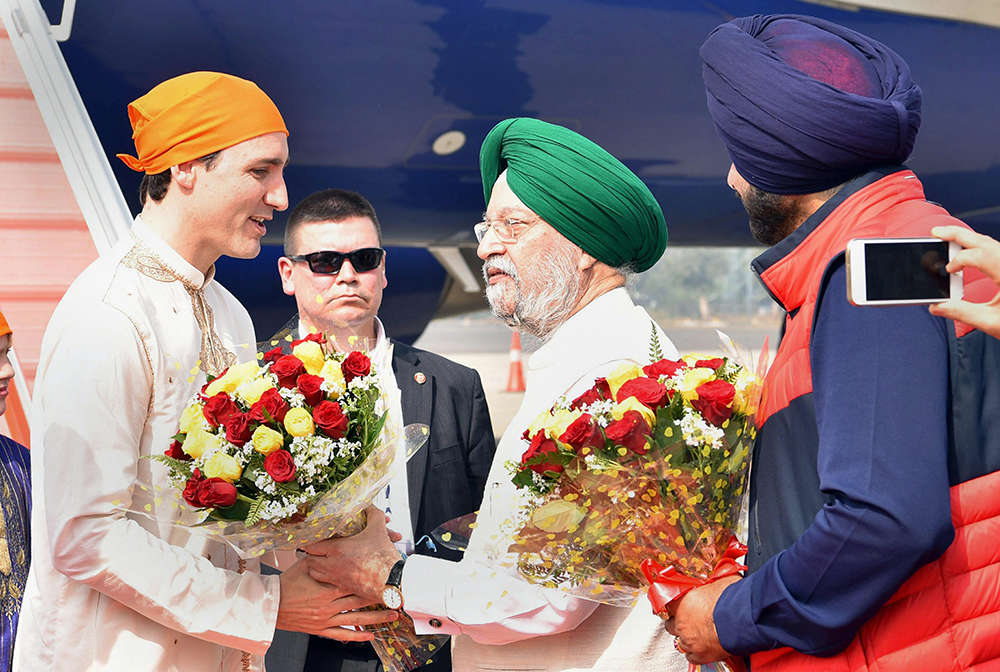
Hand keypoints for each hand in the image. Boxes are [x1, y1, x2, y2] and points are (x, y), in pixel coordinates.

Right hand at [276, 558, 398, 639]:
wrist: (270, 606)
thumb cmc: (287, 583)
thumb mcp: (304, 565)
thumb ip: (322, 554)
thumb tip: (334, 537)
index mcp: (327, 585)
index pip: (356, 578)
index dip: (373, 575)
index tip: (388, 572)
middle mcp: (329, 603)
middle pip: (360, 599)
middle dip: (381, 597)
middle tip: (399, 595)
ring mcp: (326, 618)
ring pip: (356, 619)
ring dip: (376, 618)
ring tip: (392, 615)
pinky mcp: (321, 629)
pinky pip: (342, 634)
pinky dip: (357, 636)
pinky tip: (371, 636)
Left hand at [303, 505, 400, 603]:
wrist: (393, 581)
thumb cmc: (384, 556)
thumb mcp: (378, 529)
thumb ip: (372, 514)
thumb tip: (368, 505)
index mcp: (337, 549)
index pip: (311, 546)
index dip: (310, 541)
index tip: (313, 537)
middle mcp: (332, 565)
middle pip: (309, 561)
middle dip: (312, 555)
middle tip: (317, 549)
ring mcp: (336, 579)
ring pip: (315, 574)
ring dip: (317, 567)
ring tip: (323, 561)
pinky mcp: (343, 588)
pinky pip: (326, 584)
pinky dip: (326, 578)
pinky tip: (335, 572)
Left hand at [663, 575, 739, 664]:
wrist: (742, 620)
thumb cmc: (732, 599)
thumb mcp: (720, 581)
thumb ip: (712, 581)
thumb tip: (718, 573)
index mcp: (681, 603)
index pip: (666, 604)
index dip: (673, 605)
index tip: (676, 604)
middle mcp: (681, 622)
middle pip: (671, 624)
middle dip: (678, 621)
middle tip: (689, 619)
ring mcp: (689, 640)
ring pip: (680, 641)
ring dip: (687, 637)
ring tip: (698, 633)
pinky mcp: (700, 655)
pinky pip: (690, 656)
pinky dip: (694, 653)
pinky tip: (701, 647)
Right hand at [929, 225, 999, 337]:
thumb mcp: (992, 322)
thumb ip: (961, 313)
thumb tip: (937, 306)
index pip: (979, 255)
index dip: (958, 261)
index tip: (947, 271)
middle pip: (984, 241)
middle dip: (957, 234)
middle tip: (935, 232)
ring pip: (992, 243)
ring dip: (969, 239)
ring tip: (948, 237)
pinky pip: (998, 251)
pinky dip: (981, 247)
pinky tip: (970, 252)